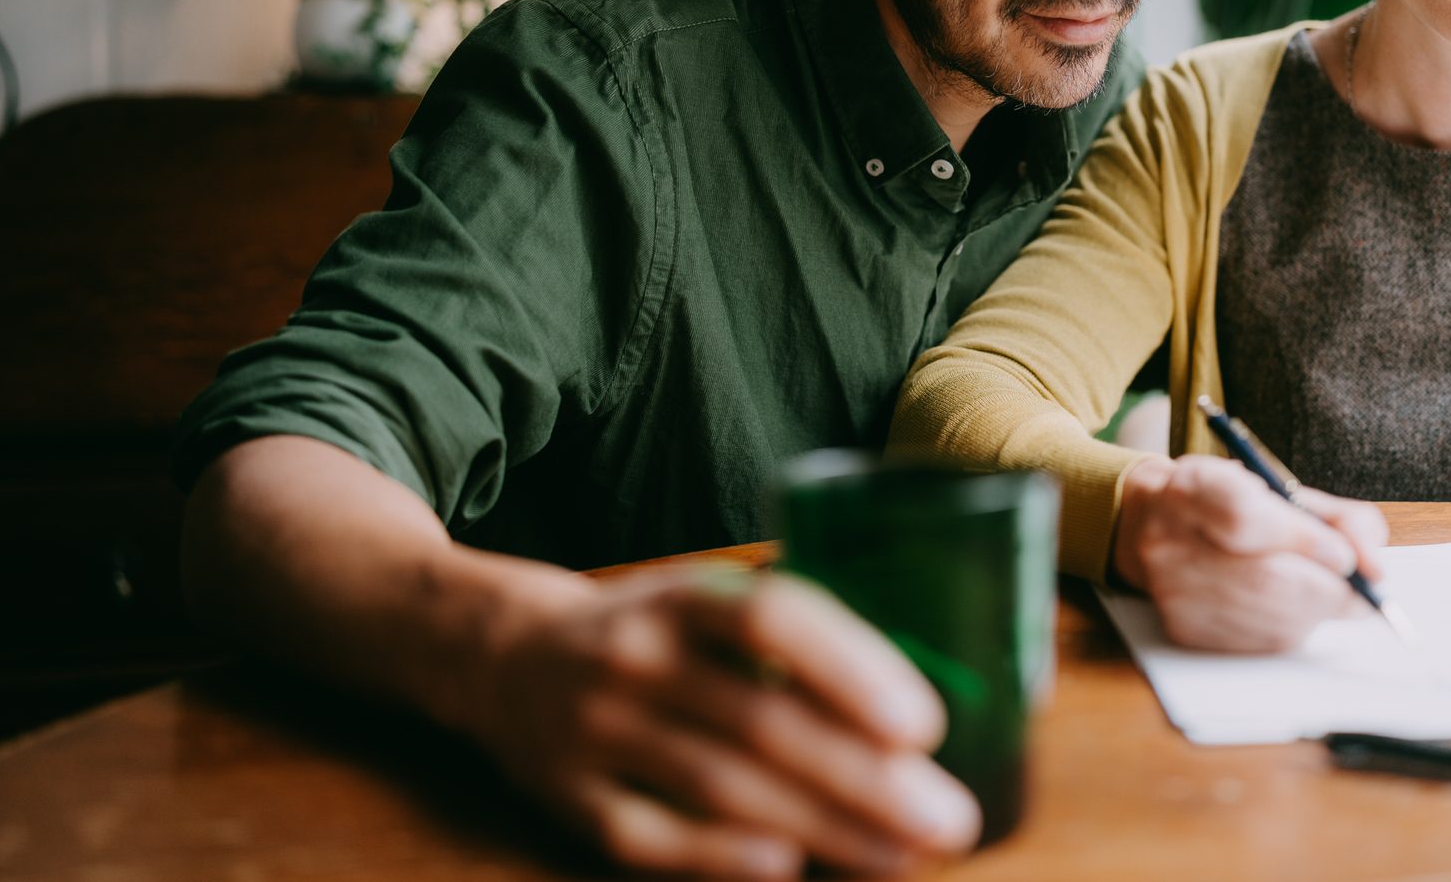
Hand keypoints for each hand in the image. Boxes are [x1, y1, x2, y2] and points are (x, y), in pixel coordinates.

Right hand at [464, 566, 980, 879]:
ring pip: (719, 785)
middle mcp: (634, 653)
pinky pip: (647, 836)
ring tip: (900, 854)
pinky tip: (787, 866)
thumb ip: (789, 633)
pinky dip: (717, 855)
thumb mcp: (705, 599)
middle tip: (947, 820)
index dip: (851, 669)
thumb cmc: (649, 633)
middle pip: (761, 721)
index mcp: (683, 595)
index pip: (773, 618)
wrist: (503, 655)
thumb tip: (922, 687)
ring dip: (820, 826)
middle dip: (865, 779)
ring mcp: (593, 728)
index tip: (924, 725)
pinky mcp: (567, 795)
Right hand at [1110, 455, 1388, 652]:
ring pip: (1266, 618)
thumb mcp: (1284, 490)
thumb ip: (1339, 520)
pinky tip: (1291, 610)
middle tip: (1359, 592)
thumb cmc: (1231, 505)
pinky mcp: (1182, 628)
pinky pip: (1256, 643)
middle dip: (1326, 590)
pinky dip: (1291, 629)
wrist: (1155, 526)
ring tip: (1323, 596)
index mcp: (1194, 487)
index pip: (1245, 519)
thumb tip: (1375, 570)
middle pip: (1262, 580)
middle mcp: (1169, 539)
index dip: (1304, 541)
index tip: (1344, 557)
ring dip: (1314, 613)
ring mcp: (1172, 590)